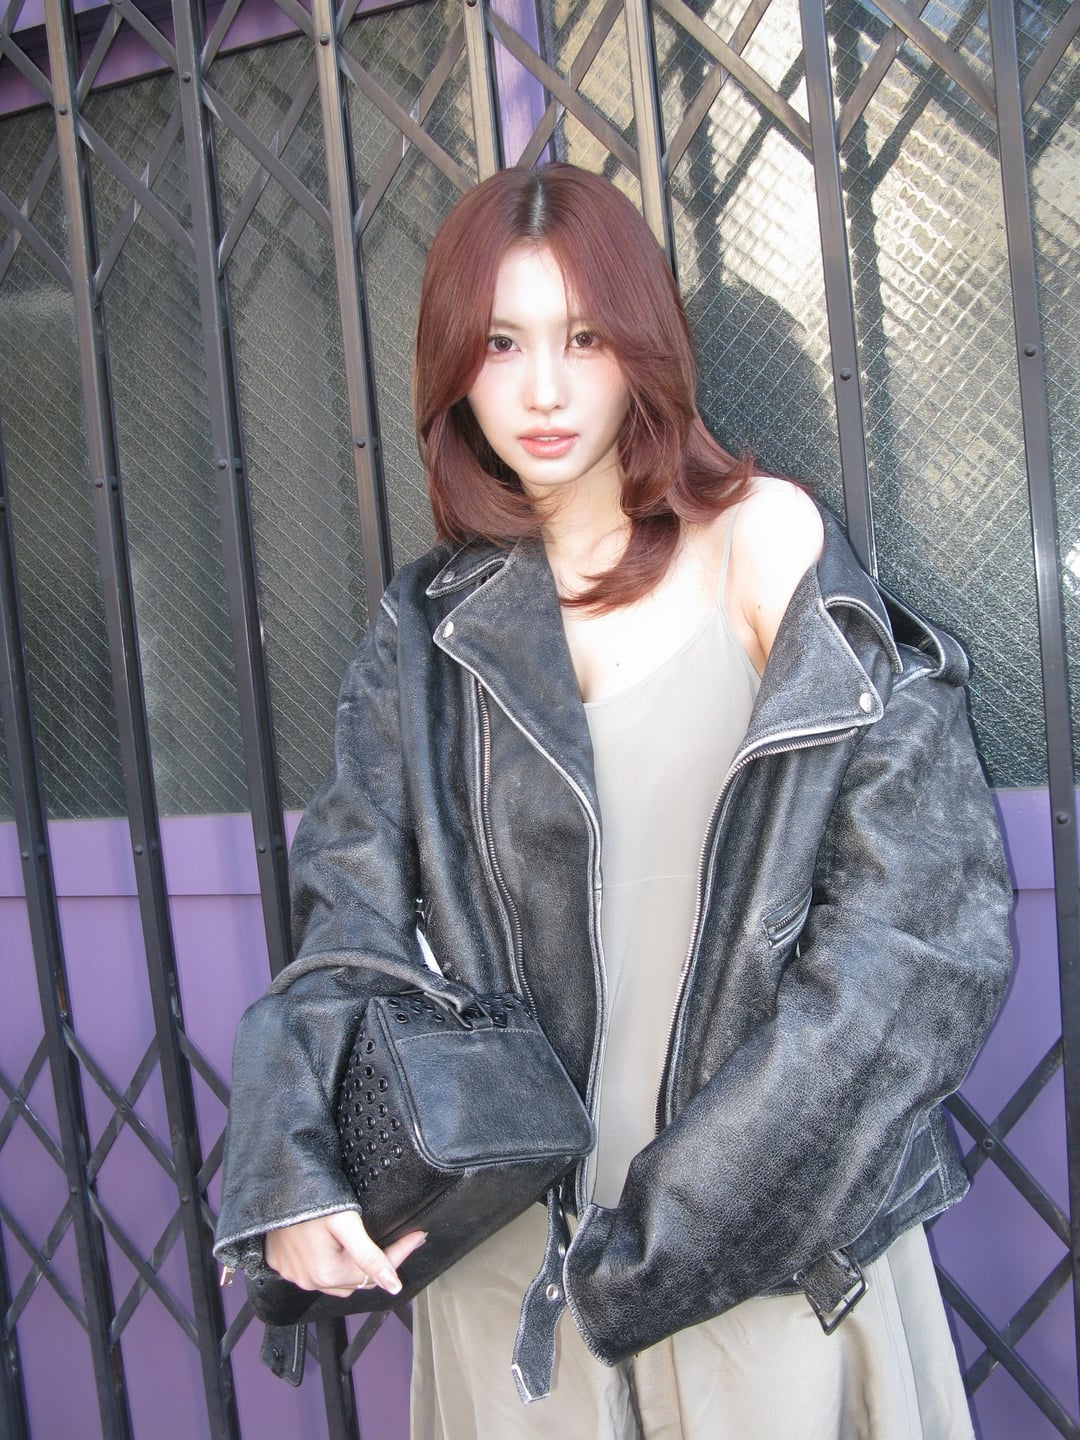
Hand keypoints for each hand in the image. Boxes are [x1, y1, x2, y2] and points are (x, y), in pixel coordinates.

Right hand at [264, 1211, 425, 1296]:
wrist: (273, 1186)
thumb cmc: (310, 1199)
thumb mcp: (346, 1222)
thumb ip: (370, 1255)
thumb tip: (394, 1285)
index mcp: (327, 1273)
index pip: (374, 1272)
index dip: (399, 1253)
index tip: (417, 1237)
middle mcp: (308, 1281)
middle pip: (355, 1279)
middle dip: (374, 1262)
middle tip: (392, 1238)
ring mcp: (293, 1275)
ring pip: (334, 1279)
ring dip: (349, 1266)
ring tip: (361, 1244)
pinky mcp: (281, 1265)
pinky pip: (312, 1272)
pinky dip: (325, 1263)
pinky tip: (331, 1246)